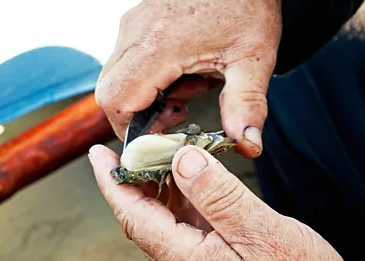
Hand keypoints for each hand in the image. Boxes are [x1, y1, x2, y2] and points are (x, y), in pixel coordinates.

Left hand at [88, 145, 348, 260]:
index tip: (98, 155)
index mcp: (187, 257)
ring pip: (163, 215)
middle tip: (130, 144)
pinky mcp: (213, 251)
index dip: (112, 182)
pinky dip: (182, 192)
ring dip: (157, 182)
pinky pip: (185, 218)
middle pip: (143, 214)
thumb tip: (182, 161)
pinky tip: (189, 174)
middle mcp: (185, 259)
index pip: (134, 215)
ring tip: (159, 152)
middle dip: (131, 177)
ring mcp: (198, 256)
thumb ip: (220, 197)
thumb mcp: (262, 233)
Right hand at [95, 0, 282, 157]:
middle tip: (179, 111)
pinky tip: (185, 71)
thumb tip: (247, 144)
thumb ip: (246, 104)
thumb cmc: (248, 5)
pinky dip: (150, 79)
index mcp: (159, 46)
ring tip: (190, 86)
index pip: (116, 101)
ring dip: (148, 96)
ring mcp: (134, 26)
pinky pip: (129, 62)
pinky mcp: (139, 22)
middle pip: (110, 93)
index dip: (130, 130)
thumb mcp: (253, 58)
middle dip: (139, 116)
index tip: (161, 139)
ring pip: (119, 79)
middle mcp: (136, 33)